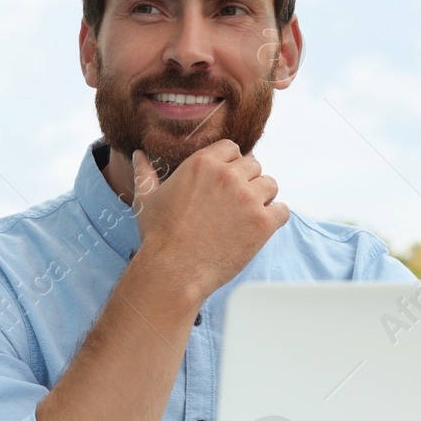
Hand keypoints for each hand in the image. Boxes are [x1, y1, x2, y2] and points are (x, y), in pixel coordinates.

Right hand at [130, 140, 288, 304]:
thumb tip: (138, 155)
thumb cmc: (159, 237)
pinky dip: (274, 218)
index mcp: (203, 163)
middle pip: (254, 165)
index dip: (230, 164)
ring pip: (271, 185)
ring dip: (262, 198)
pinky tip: (258, 228)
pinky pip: (282, 210)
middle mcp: (228, 176)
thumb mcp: (146, 199)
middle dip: (246, 181)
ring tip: (245, 217)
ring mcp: (248, 198)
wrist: (173, 271)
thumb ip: (145, 173)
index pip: (233, 148)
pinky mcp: (263, 223)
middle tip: (233, 205)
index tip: (225, 183)